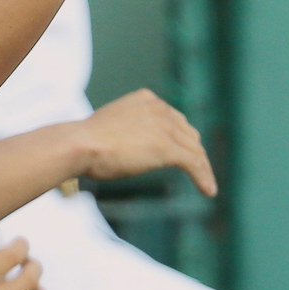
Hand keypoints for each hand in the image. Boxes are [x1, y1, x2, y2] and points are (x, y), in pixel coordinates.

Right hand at [74, 88, 216, 194]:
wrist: (80, 144)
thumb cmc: (84, 141)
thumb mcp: (112, 126)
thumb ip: (128, 129)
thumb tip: (127, 144)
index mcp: (147, 99)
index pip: (174, 119)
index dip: (182, 137)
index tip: (185, 151)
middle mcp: (160, 108)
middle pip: (188, 132)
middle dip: (195, 151)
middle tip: (198, 169)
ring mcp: (165, 127)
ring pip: (194, 149)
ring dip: (203, 167)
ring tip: (207, 184)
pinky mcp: (167, 147)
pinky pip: (193, 163)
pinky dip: (203, 176)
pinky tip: (208, 190)